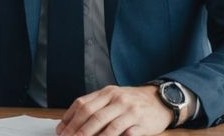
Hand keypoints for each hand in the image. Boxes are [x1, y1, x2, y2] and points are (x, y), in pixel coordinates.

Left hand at [56, 85, 172, 135]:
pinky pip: (126, 134)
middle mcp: (118, 100)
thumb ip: (95, 105)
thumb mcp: (113, 97)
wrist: (161, 100)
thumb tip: (70, 122)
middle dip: (78, 131)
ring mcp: (131, 112)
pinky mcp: (142, 124)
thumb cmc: (132, 101)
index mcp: (107, 92)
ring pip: (108, 126)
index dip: (70, 118)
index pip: (83, 104)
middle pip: (93, 116)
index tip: (61, 131)